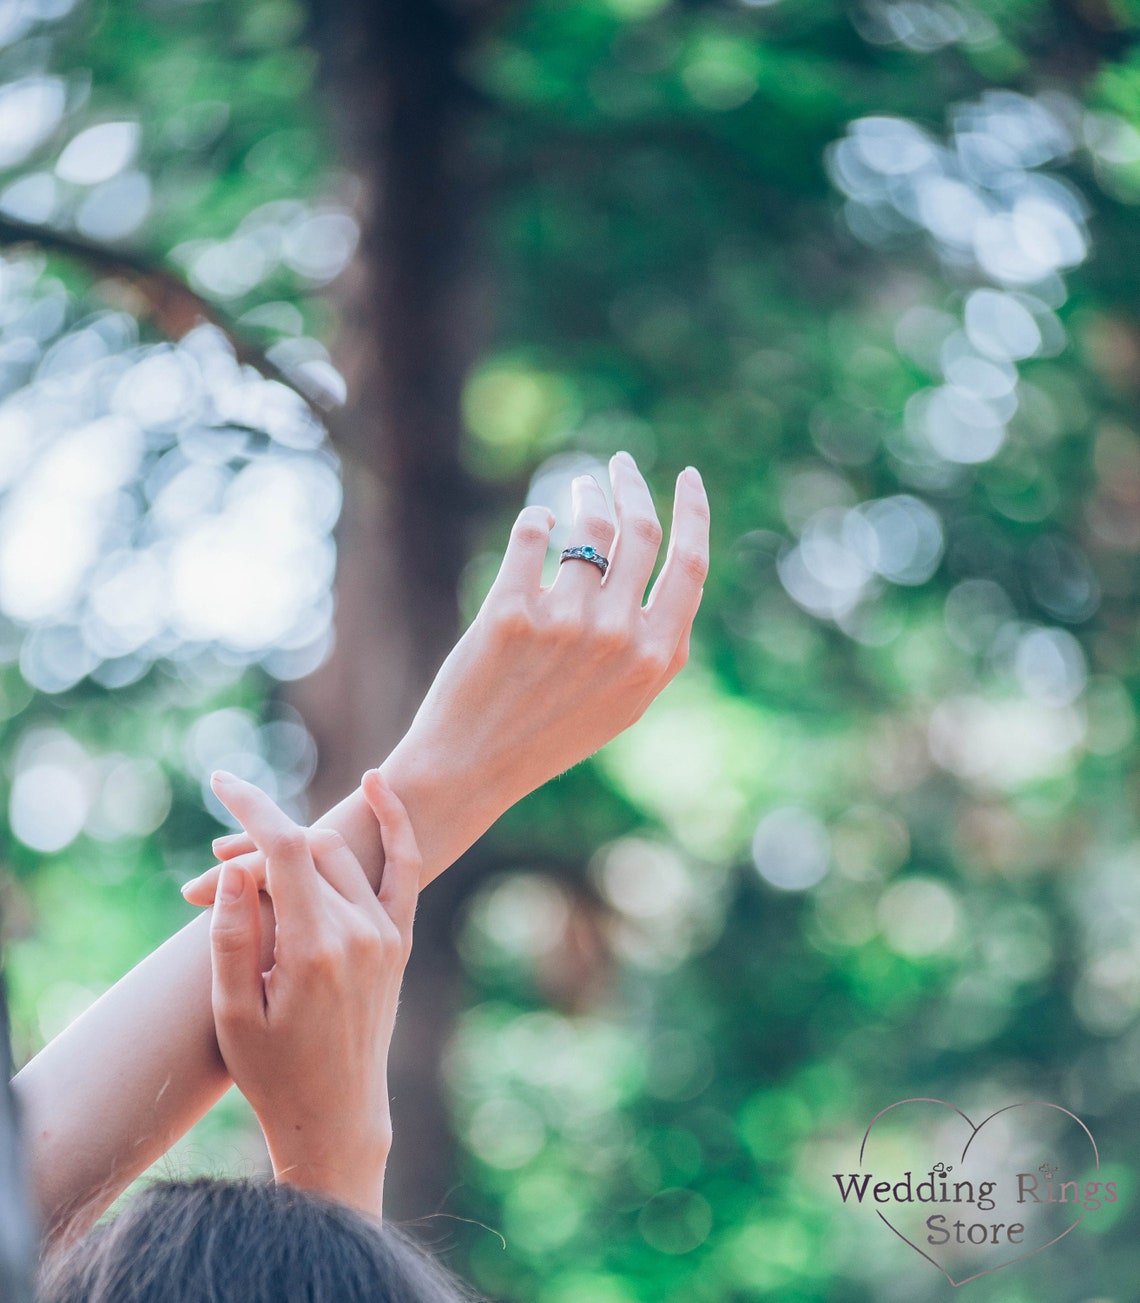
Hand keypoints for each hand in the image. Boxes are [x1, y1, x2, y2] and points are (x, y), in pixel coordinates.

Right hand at [207, 768, 418, 1218]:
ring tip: (246, 880)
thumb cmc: (271, 1070)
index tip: (222, 780)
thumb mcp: (232, 1012)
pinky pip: (405, 866)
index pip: (285, 850)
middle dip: (256, 854)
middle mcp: (359, 932)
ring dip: (293, 852)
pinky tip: (375, 784)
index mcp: (314, 948)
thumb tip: (239, 867)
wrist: (335, 1114)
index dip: (252, 808)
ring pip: (337, 857)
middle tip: (209, 887)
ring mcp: (386, 933)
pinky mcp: (399, 939)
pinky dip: (395, 824)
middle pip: (304, 853)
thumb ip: (232, 936)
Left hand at [389, 452, 708, 811]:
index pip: (691, 566)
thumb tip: (678, 577)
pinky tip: (537, 521)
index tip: (687, 477)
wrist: (471, 766)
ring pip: (588, 526)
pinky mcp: (511, 612)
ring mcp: (565, 623)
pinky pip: (533, 534)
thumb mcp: (626, 703)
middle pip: (640, 532)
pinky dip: (538, 518)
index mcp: (656, 658)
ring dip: (586, 494)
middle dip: (632, 486)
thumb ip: (658, 647)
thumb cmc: (550, 732)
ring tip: (579, 488)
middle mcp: (618, 637)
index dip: (693, 512)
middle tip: (620, 465)